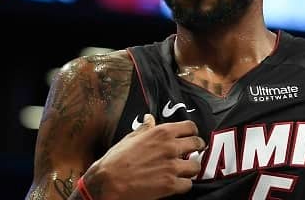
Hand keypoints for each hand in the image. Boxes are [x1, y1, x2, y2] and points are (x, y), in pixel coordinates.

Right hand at [82, 114, 204, 199]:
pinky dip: (183, 185)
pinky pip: (188, 184)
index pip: (190, 127)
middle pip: (198, 144)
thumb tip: (149, 118)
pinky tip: (175, 183)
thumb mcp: (130, 139)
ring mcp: (172, 167)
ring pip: (196, 166)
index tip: (190, 137)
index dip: (192, 132)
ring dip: (190, 169)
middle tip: (190, 154)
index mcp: (161, 133)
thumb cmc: (115, 161)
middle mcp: (170, 147)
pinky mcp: (170, 185)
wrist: (107, 183)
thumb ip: (145, 129)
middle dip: (196, 149)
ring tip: (183, 170)